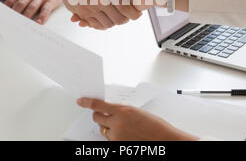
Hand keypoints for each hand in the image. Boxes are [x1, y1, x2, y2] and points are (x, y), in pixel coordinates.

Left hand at [5, 0, 61, 24]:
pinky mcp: (51, 0)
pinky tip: (38, 23)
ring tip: (22, 25)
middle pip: (21, 3)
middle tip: (10, 23)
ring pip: (31, 7)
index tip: (2, 15)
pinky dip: (42, 17)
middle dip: (15, 14)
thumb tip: (8, 5)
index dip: (7, 7)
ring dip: (26, 17)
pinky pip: (45, 9)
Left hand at [77, 98, 198, 140]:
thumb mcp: (137, 111)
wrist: (164, 139)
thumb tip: (112, 110)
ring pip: (103, 129)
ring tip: (121, 126)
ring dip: (107, 126)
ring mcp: (117, 136)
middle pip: (97, 117)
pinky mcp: (118, 145)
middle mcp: (117, 123)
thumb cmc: (156, 126)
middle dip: (99, 115)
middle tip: (103, 113)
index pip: (98, 105)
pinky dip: (113, 135)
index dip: (87, 102)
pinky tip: (124, 133)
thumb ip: (122, 110)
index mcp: (123, 110)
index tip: (81, 101)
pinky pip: (109, 139)